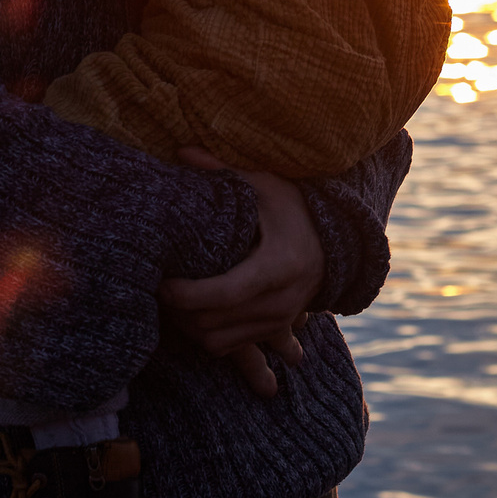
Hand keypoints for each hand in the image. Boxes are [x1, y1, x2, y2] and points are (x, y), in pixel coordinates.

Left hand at [157, 149, 322, 397]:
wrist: (338, 242)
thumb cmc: (294, 208)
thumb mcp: (265, 185)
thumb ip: (223, 171)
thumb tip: (183, 151)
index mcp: (279, 264)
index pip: (227, 292)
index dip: (189, 294)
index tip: (163, 284)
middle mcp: (282, 300)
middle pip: (216, 321)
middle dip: (180, 311)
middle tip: (158, 288)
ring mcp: (279, 320)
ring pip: (218, 341)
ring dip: (189, 326)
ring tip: (172, 300)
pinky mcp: (273, 330)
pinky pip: (228, 346)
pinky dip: (205, 334)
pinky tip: (193, 310)